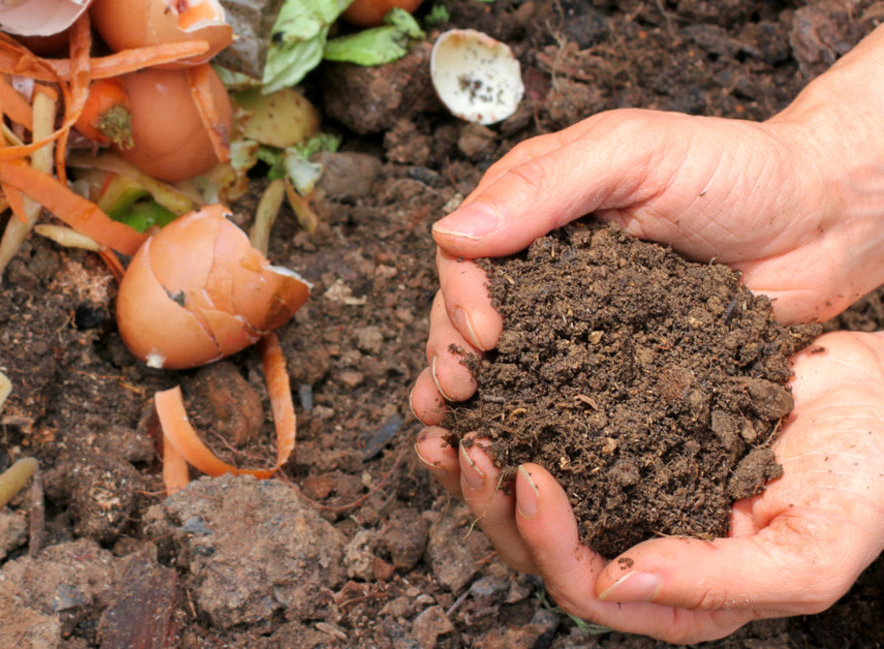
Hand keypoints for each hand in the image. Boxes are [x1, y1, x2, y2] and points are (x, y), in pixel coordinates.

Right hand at [411, 25, 883, 426]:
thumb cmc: (736, 169)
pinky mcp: (616, 365)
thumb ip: (544, 187)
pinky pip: (566, 395)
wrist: (825, 222)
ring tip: (460, 434)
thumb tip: (450, 233)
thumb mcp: (634, 154)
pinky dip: (535, 422)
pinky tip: (515, 450)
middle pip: (471, 314)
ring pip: (508, 361)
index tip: (485, 335)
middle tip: (459, 392)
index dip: (460, 297)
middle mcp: (546, 267)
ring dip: (478, 397)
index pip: (467, 254)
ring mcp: (579, 320)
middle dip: (452, 354)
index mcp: (535, 208)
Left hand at [416, 331, 883, 642]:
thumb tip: (614, 581)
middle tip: (467, 443)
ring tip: (446, 419)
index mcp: (677, 594)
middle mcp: (639, 546)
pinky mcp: (618, 433)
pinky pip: (549, 429)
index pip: (584, 586)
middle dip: (490, 501)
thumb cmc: (865, 482)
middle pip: (537, 545)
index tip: (528, 475)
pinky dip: (511, 411)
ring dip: (480, 462)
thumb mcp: (810, 551)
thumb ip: (718, 582)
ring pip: (529, 493)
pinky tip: (483, 383)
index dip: (545, 540)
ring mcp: (625, 488)